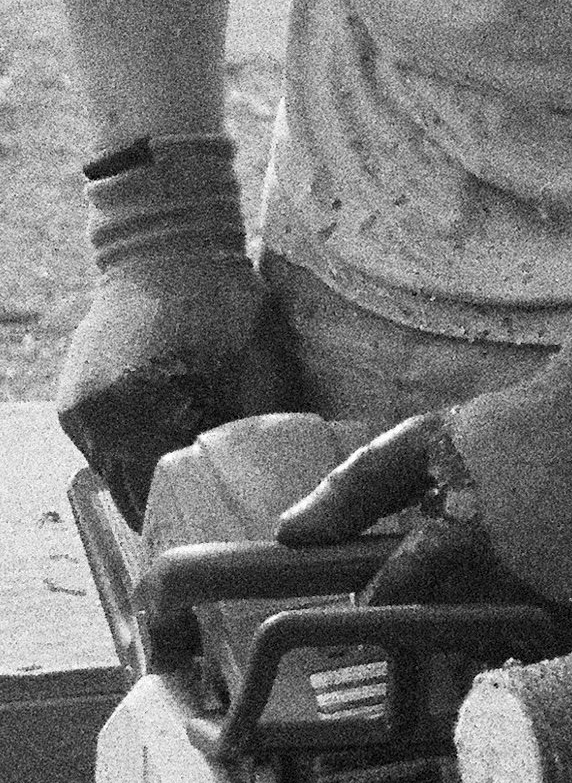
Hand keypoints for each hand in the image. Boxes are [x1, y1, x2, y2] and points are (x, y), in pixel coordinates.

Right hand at [57, 133, 297, 526]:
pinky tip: (169, 449)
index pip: (163, 502)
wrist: (166, 247)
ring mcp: (78, 413)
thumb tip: (289, 493)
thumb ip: (262, 436)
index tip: (228, 535)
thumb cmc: (224, 304)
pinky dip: (135, 456)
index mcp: (136, 415)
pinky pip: (104, 453)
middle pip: (136, 500)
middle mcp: (96, 420)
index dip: (198, 523)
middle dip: (175, 512)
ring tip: (197, 489)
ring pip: (118, 480)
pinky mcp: (71, 403)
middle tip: (218, 522)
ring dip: (154, 484)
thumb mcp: (261, 372)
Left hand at [276, 305, 571, 614]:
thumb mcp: (422, 441)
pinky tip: (530, 584)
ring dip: (478, 624)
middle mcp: (497, 578)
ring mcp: (546, 598)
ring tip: (488, 579)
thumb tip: (288, 534)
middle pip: (437, 633)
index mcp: (450, 536)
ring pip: (489, 642)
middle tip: (441, 580)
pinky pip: (540, 641)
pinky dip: (528, 625)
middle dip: (427, 615)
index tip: (370, 598)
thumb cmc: (511, 429)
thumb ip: (353, 488)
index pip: (389, 600)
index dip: (373, 602)